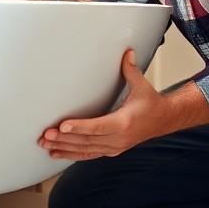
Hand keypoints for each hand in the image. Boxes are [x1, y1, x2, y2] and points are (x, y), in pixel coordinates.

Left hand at [38, 49, 164, 160]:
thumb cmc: (151, 104)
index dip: (79, 127)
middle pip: (86, 141)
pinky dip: (72, 155)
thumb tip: (127, 53)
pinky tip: (56, 153)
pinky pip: (89, 154)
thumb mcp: (142, 86)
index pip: (97, 126)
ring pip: (85, 150)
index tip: (62, 126)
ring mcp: (114, 147)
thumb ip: (131, 70)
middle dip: (64, 139)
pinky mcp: (110, 150)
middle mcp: (118, 138)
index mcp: (123, 123)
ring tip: (45, 144)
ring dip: (63, 148)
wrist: (163, 120)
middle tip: (45, 135)